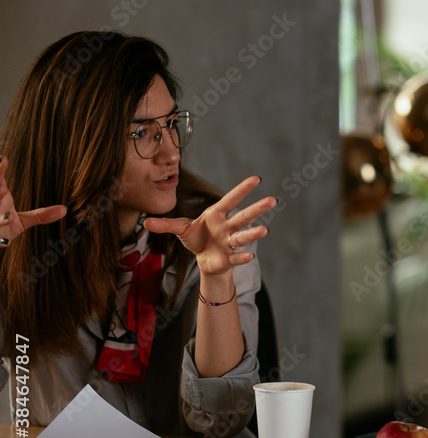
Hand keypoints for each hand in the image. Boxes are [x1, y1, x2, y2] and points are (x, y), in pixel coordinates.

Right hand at [0, 155, 66, 245]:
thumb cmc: (3, 228)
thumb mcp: (22, 221)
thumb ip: (41, 215)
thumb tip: (65, 210)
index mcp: (1, 198)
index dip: (0, 170)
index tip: (4, 159)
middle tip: (4, 188)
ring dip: (1, 218)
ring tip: (9, 217)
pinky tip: (4, 243)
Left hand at [143, 175, 276, 275]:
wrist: (204, 258)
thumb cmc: (197, 238)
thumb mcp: (180, 229)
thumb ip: (165, 224)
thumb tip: (145, 221)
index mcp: (217, 214)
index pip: (231, 200)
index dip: (242, 190)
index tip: (256, 179)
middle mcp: (227, 226)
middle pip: (244, 216)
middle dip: (257, 209)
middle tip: (273, 200)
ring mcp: (230, 242)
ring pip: (243, 236)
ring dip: (254, 233)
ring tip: (265, 230)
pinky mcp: (228, 257)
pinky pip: (236, 256)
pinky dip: (242, 256)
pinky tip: (250, 255)